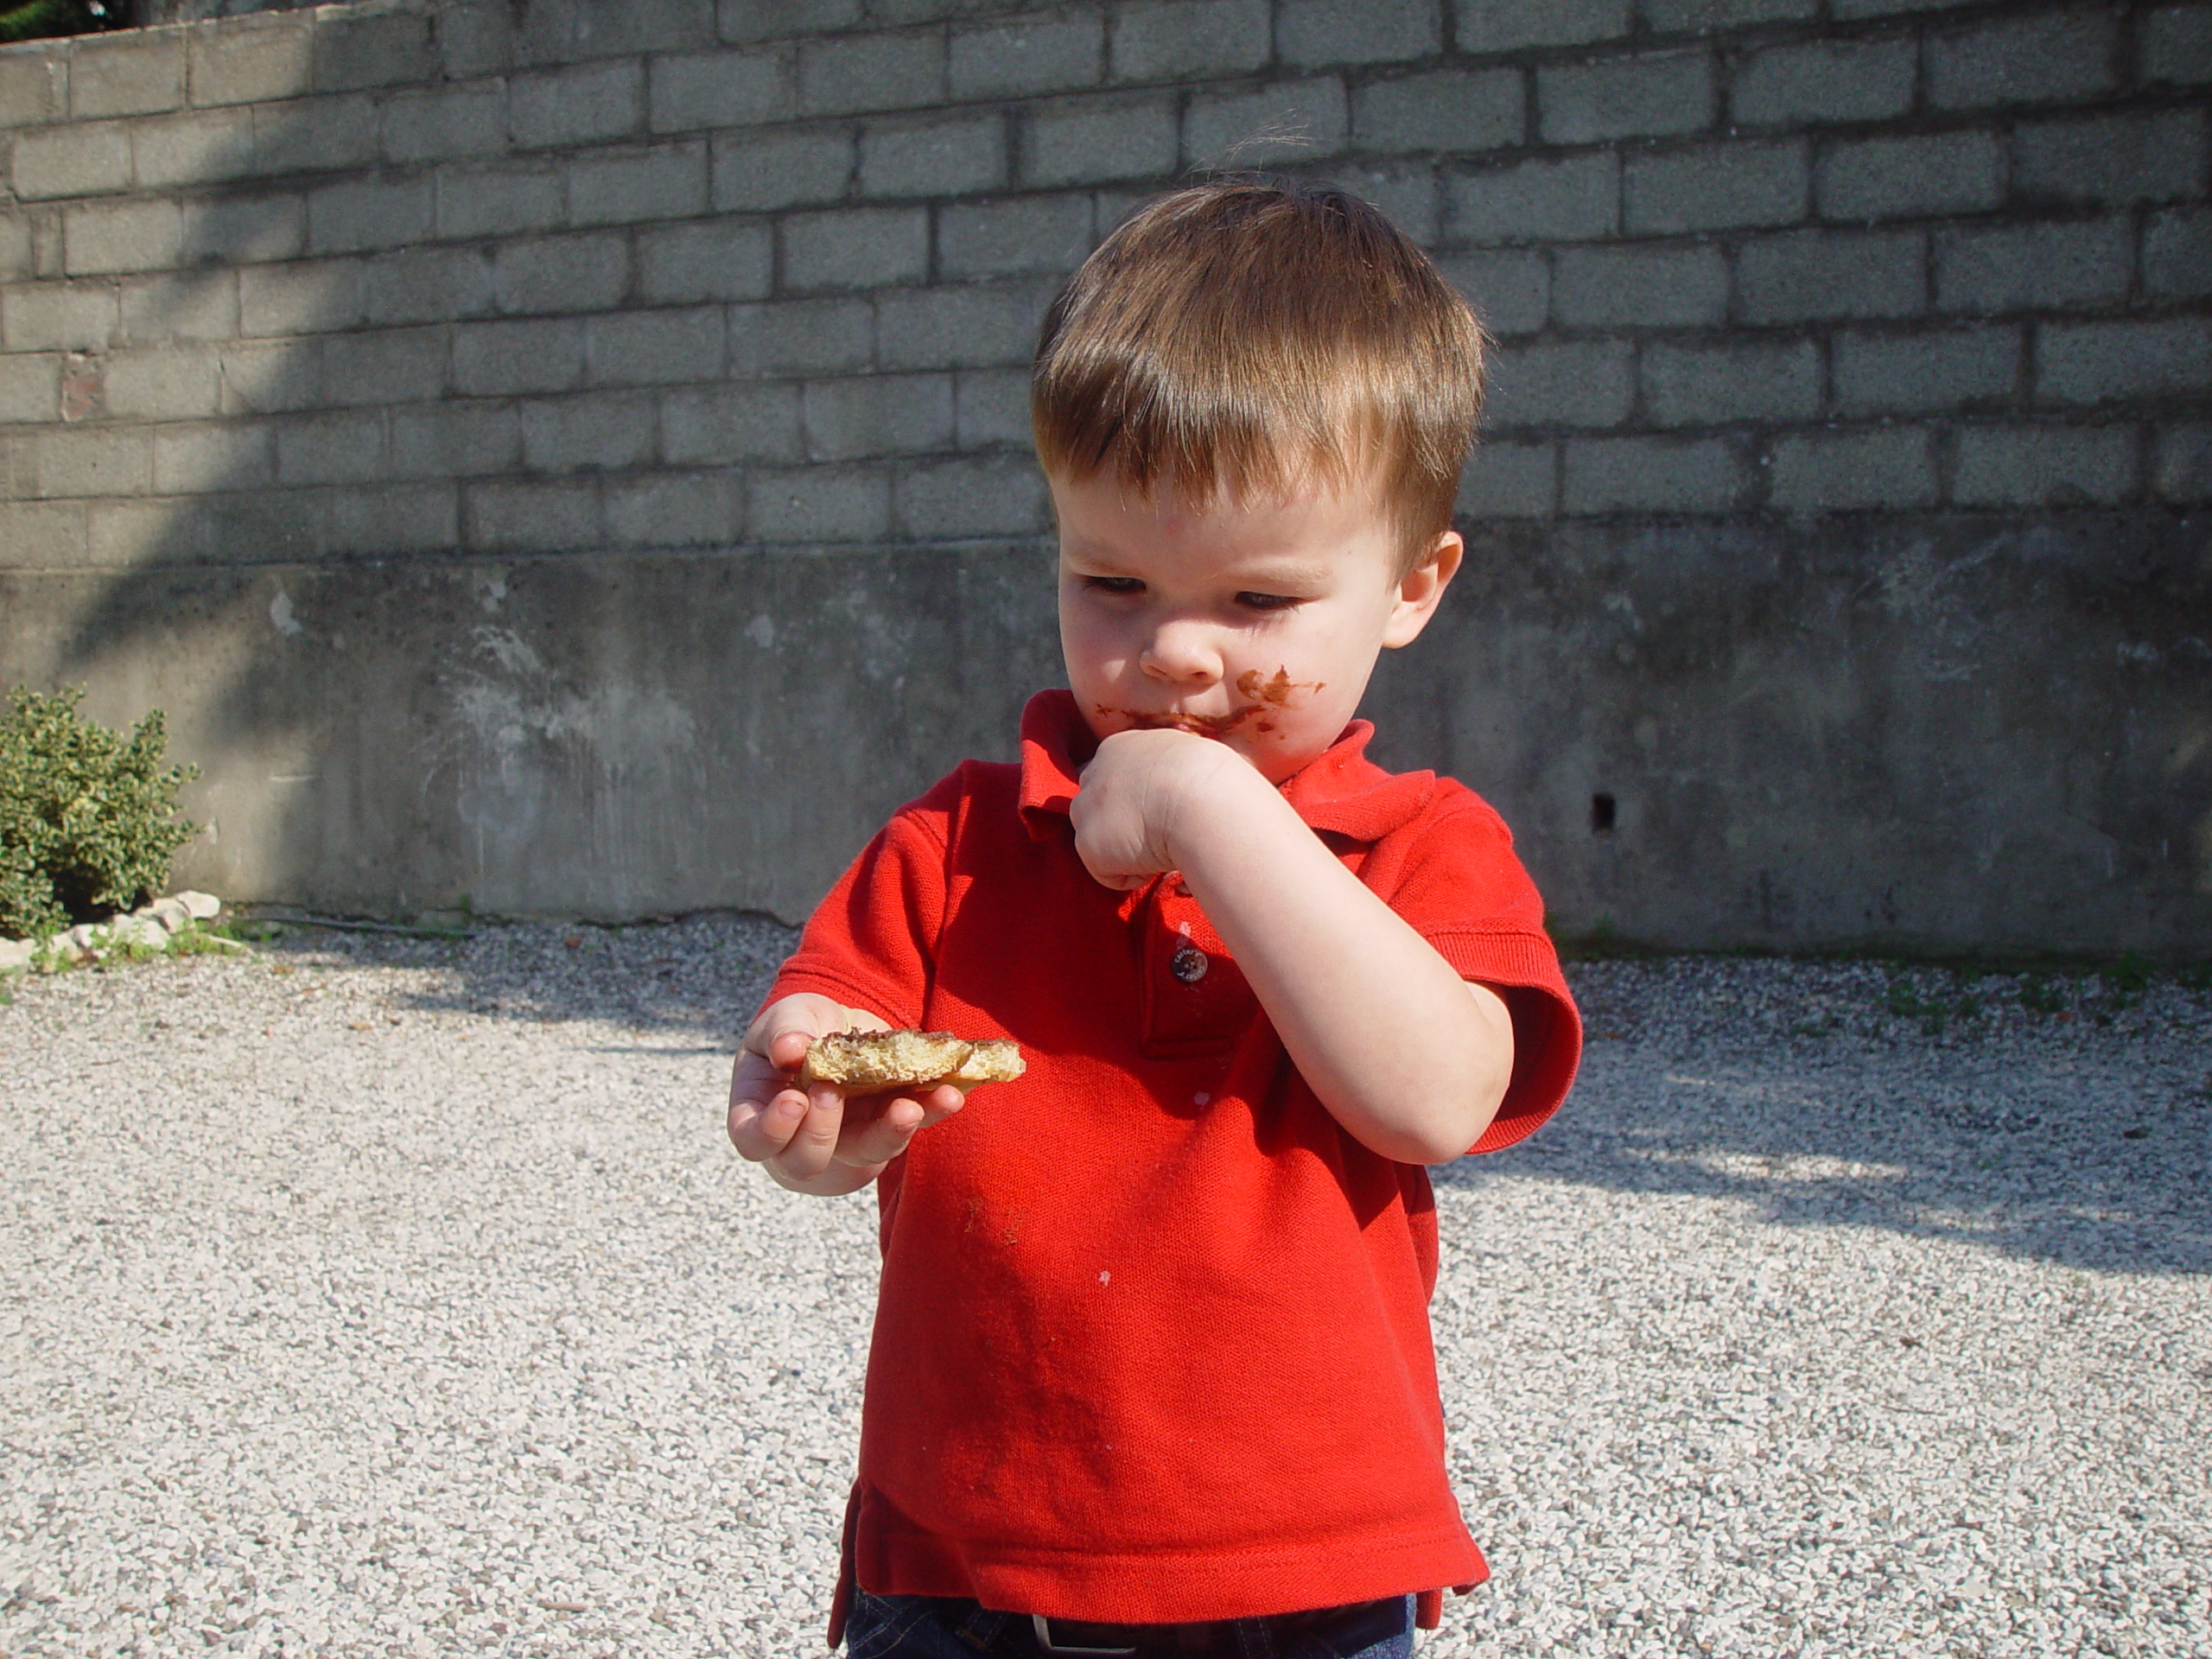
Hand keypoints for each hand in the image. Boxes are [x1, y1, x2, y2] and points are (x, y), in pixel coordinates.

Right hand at [727, 994, 966, 1194]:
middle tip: (834, 1093)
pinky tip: (949, 1093)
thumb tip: (788, 1049)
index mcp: (762, 1110)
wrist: (840, 1026)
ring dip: (891, 1132)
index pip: (754, 1140)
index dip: (771, 1131)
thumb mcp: (787, 1017)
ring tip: (909, 1108)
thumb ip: (784, 1030)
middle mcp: (804, 1136)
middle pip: (807, 1160)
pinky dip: (932, 1110)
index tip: (794, 1100)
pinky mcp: (891, 1125)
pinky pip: (912, 1126)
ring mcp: (851, 1137)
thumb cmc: (799, 1027)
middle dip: (822, 1132)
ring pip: (868, 1153)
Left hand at [1069, 727, 1259, 890]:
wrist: (1205, 801)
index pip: (1112, 776)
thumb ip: (1170, 768)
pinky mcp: (1087, 843)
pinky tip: (1156, 863)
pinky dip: (1131, 876)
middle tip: (1159, 836)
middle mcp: (1095, 772)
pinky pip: (1106, 872)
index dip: (1132, 801)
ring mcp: (1087, 807)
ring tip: (1161, 848)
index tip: (1158, 813)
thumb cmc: (1213, 782)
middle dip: (1120, 825)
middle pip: (1095, 807)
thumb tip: (1180, 787)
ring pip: (1098, 840)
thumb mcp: (1188, 758)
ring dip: (1126, 851)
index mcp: (1120, 746)